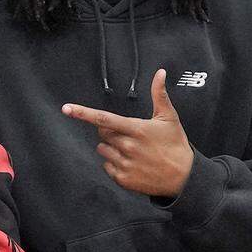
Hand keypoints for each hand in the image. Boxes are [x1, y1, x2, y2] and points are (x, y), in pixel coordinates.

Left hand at [63, 69, 193, 197]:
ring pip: (102, 149)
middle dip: (110, 131)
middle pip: (102, 133)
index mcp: (136, 129)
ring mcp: (124, 164)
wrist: (184, 177)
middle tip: (128, 134)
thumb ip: (159, 94)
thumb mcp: (169, 118)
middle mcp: (128, 147)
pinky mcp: (123, 179)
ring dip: (111, 147)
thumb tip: (160, 73)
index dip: (83, 113)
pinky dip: (114, 163)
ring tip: (132, 150)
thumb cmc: (175, 145)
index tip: (67, 108)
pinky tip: (131, 163)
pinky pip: (106, 166)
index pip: (104, 119)